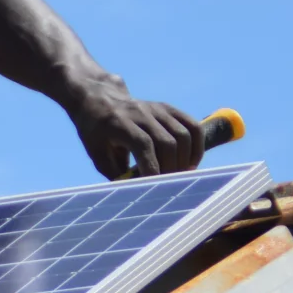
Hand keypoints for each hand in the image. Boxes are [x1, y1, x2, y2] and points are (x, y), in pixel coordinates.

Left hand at [66, 82, 205, 179]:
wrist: (99, 99)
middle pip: (167, 143)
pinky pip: (192, 126)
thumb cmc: (95, 131)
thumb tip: (137, 194)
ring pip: (183, 135)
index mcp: (119, 123)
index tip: (156, 187)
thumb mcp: (96, 154)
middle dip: (170, 169)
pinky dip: (197, 146)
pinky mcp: (168, 109)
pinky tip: (190, 163)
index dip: (153, 168)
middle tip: (167, 186)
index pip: (144, 146)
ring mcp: (157, 109)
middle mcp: (141, 113)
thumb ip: (115, 174)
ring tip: (179, 176)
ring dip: (185, 160)